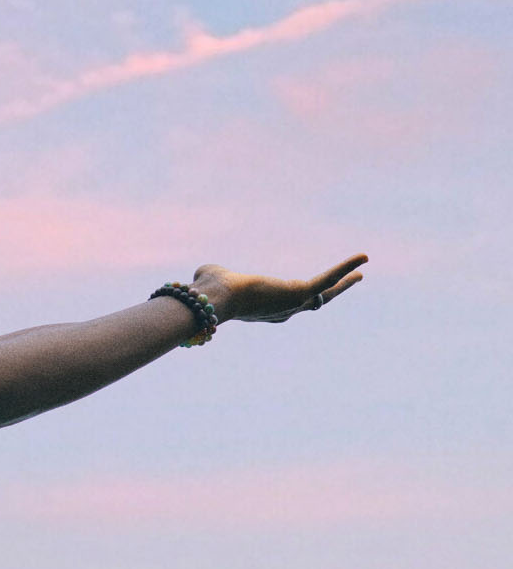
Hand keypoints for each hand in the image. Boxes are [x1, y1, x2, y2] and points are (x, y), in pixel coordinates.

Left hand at [192, 254, 367, 323]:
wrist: (216, 298)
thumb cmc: (209, 291)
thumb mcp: (212, 279)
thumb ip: (212, 275)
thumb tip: (205, 273)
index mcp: (264, 310)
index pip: (288, 305)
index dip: (299, 297)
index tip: (309, 290)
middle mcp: (283, 311)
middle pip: (314, 302)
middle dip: (331, 293)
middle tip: (349, 283)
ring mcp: (293, 304)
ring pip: (326, 292)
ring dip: (344, 282)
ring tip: (360, 272)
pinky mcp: (300, 293)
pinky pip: (328, 279)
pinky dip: (345, 268)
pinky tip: (363, 257)